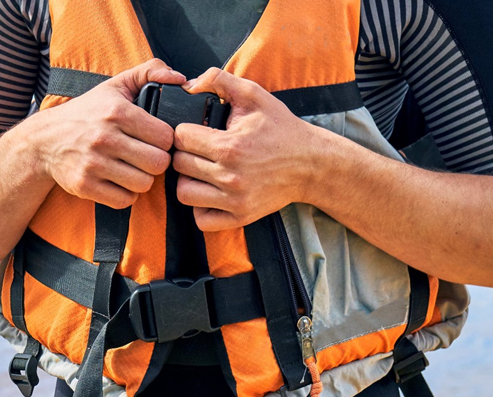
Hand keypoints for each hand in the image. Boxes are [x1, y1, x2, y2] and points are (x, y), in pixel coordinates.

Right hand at [31, 59, 183, 208]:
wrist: (43, 141)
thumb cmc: (86, 113)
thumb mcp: (114, 85)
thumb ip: (149, 72)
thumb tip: (181, 78)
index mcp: (117, 111)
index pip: (165, 137)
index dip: (165, 141)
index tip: (155, 140)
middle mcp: (104, 137)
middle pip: (158, 163)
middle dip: (156, 162)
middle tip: (146, 157)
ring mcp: (92, 164)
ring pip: (143, 184)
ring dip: (142, 179)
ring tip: (133, 169)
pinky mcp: (83, 185)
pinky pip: (124, 200)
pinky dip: (126, 195)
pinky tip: (120, 182)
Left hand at [173, 68, 324, 230]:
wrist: (312, 164)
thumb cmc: (281, 129)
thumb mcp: (255, 95)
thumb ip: (219, 80)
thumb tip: (189, 85)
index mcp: (230, 146)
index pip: (181, 138)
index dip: (185, 131)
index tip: (195, 131)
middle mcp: (230, 176)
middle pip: (179, 165)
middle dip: (186, 153)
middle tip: (199, 149)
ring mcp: (234, 200)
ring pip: (184, 193)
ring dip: (188, 180)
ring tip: (201, 171)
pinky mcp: (240, 217)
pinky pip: (201, 220)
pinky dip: (200, 208)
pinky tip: (209, 193)